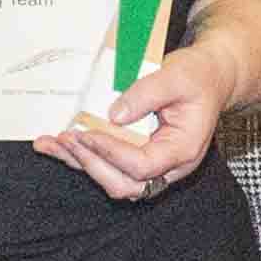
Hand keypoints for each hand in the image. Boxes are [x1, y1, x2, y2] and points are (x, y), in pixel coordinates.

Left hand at [39, 40, 237, 201]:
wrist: (211, 78)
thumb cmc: (199, 76)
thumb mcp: (177, 75)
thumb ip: (147, 94)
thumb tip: (114, 114)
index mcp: (183, 149)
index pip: (143, 165)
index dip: (111, 152)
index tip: (86, 132)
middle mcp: (168, 167)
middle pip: (126, 184)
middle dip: (90, 163)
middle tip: (66, 138)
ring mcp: (154, 166)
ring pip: (112, 179)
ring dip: (79, 163)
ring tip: (49, 144)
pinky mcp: (138, 157)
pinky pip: (108, 166)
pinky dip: (81, 156)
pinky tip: (57, 144)